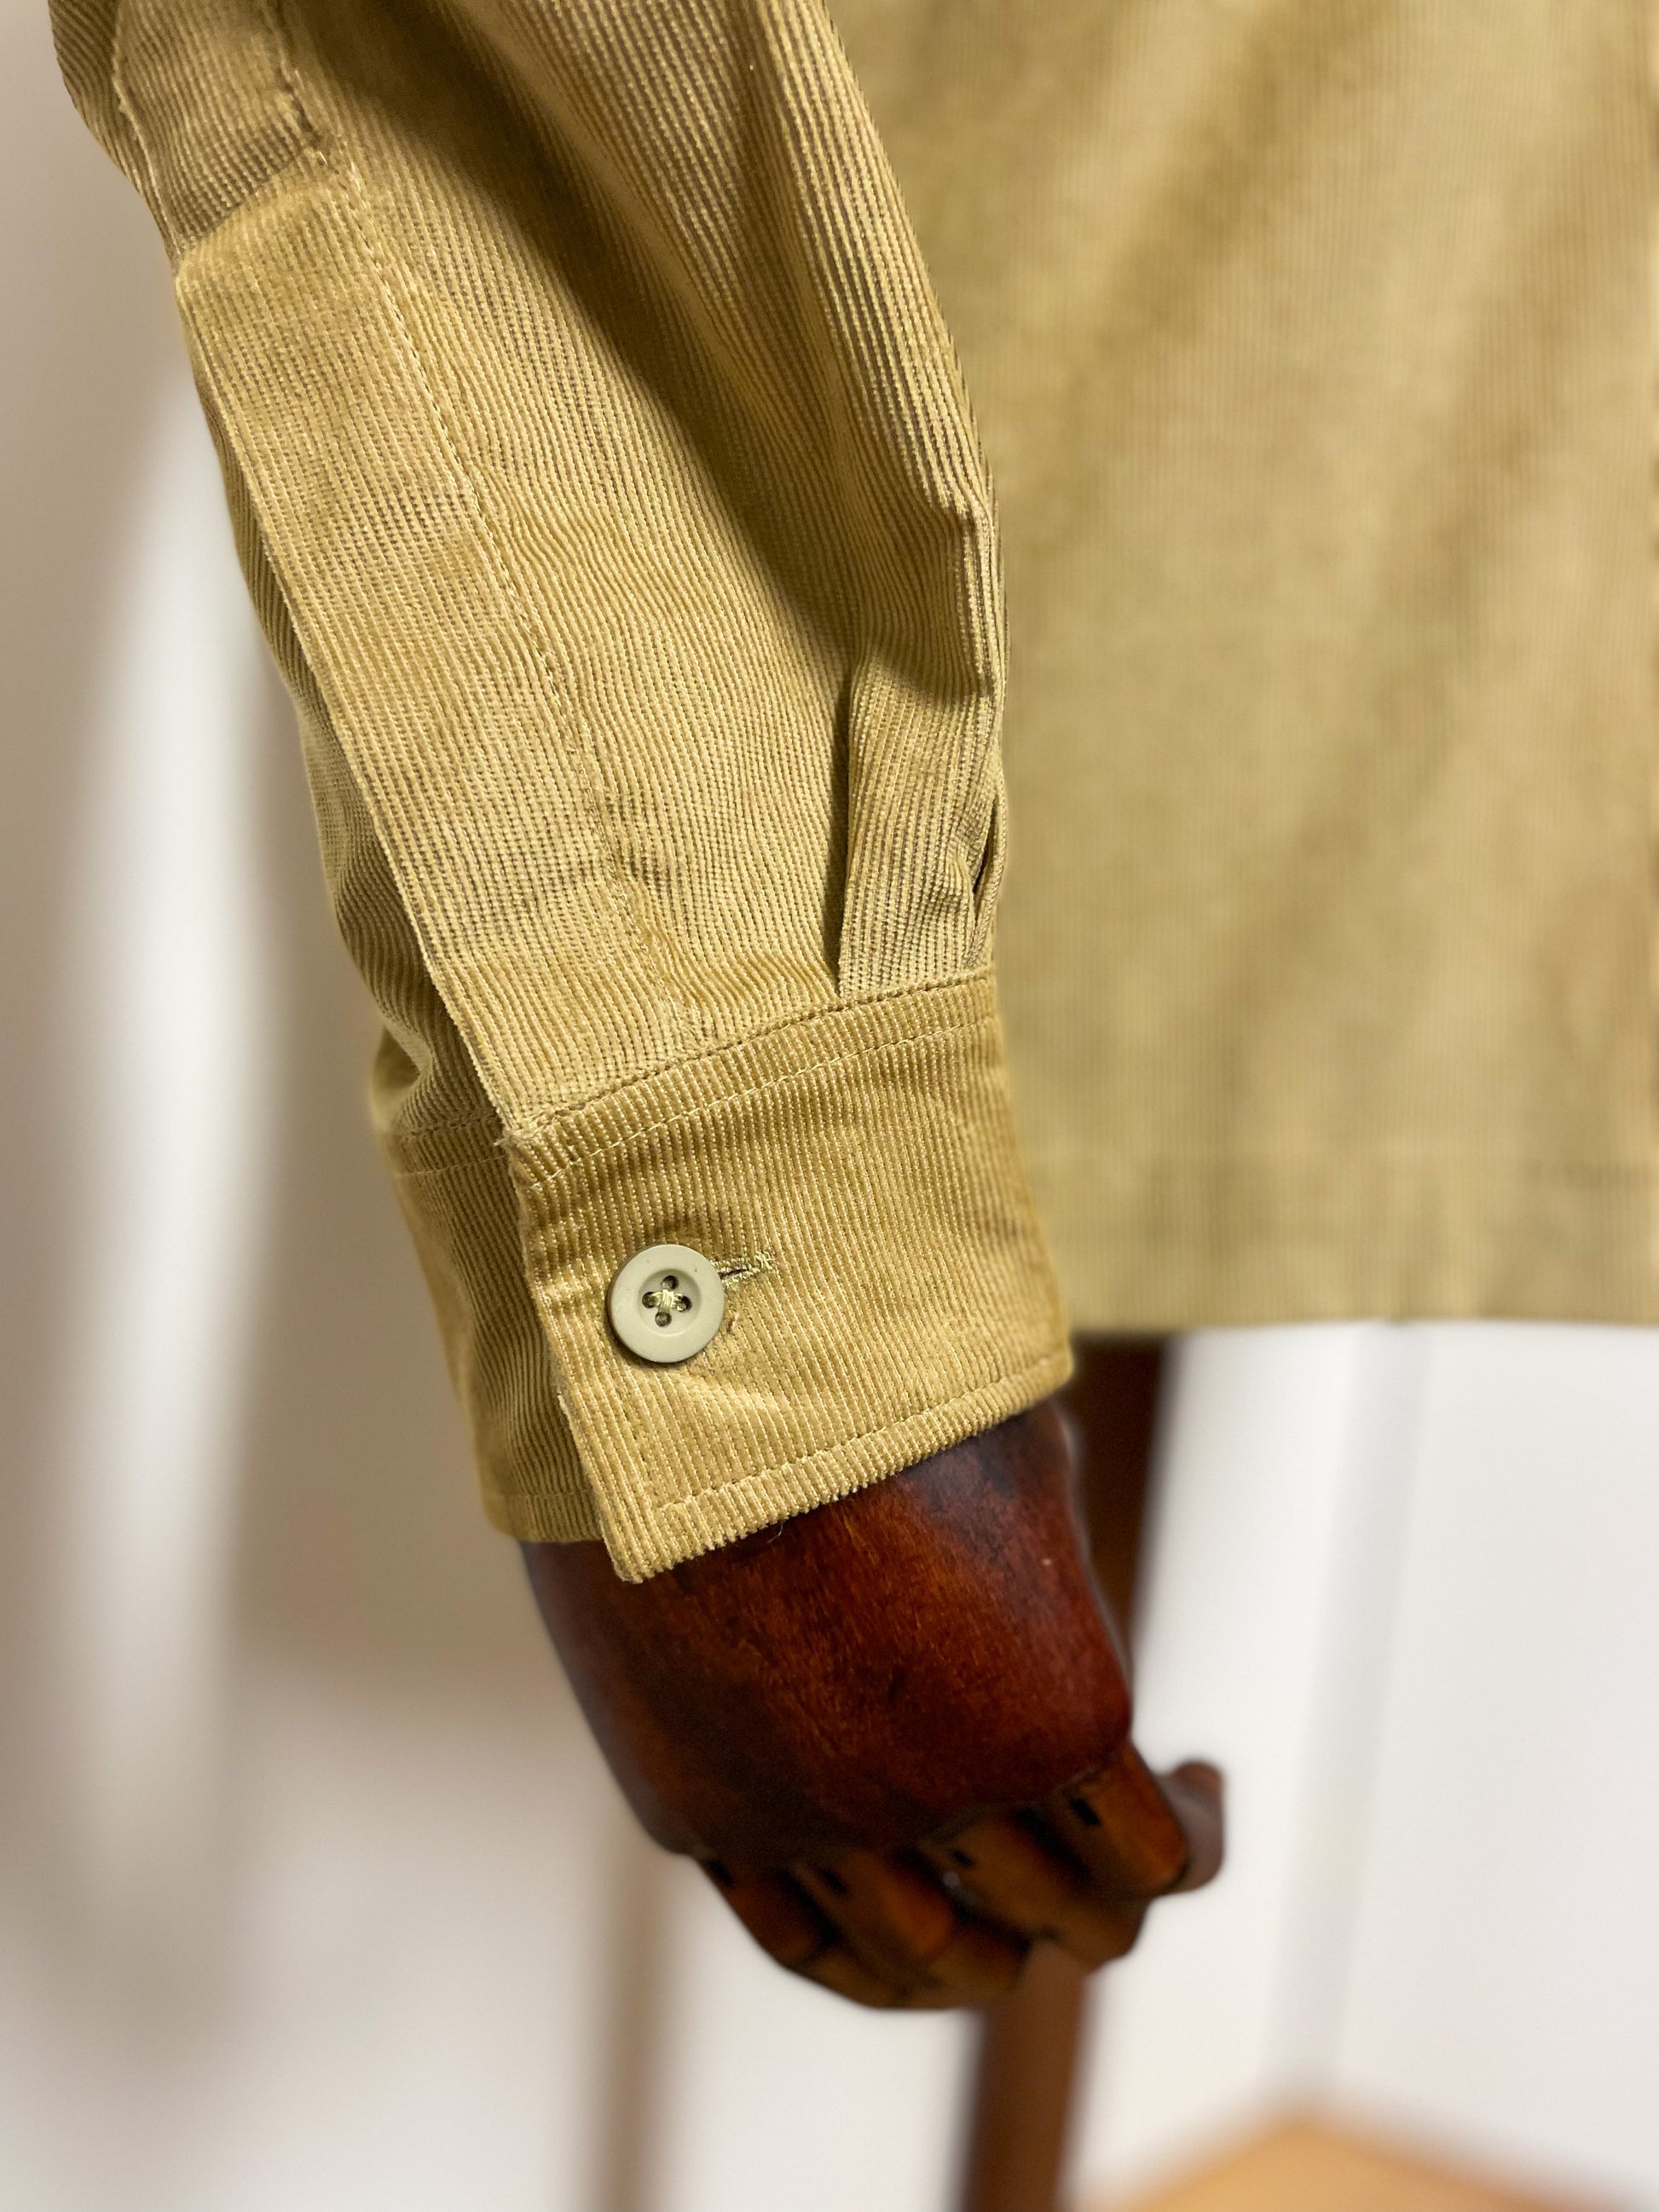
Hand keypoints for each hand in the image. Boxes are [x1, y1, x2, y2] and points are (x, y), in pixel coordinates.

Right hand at [522, 1398, 1221, 2007]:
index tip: (1202, 1783)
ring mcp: (809, 1822)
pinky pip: (805, 1944)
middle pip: (1064, 1919)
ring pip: (932, 1961)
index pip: (1166, 1858)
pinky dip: (872, 1964)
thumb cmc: (882, 1390)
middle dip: (1105, 1892)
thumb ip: (1064, 1568)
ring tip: (1009, 1923)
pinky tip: (899, 1935)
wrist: (681, 1365)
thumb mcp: (1029, 1459)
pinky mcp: (701, 1817)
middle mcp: (937, 1795)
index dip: (1202, 1831)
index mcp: (1055, 1712)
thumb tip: (1061, 1609)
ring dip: (994, 1951)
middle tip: (1113, 1856)